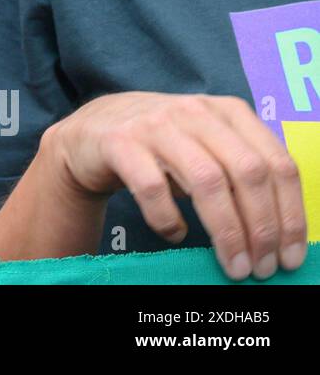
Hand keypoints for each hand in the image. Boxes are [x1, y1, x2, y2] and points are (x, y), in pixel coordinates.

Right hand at [45, 92, 307, 279]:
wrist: (90, 132)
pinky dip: (169, 219)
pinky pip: (152, 188)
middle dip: (261, 228)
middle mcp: (195, 112)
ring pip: (207, 181)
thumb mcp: (206, 146)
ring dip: (226, 231)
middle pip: (247, 173)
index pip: (276, 163)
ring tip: (231, 264)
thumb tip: (280, 232)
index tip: (289, 256)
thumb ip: (240, 171)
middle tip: (260, 268)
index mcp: (228, 112)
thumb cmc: (160, 148)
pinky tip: (175, 233)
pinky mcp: (119, 142)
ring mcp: (155, 124)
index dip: (290, 214)